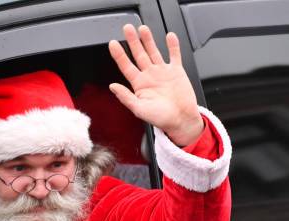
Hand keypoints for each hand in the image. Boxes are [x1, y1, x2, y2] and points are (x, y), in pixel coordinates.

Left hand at [108, 24, 203, 145]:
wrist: (181, 120)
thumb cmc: (160, 118)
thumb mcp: (139, 109)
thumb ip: (126, 97)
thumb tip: (112, 86)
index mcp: (139, 84)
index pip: (126, 66)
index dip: (119, 54)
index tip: (113, 44)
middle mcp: (149, 76)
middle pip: (139, 54)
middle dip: (132, 41)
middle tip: (127, 28)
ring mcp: (163, 72)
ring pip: (153, 52)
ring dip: (148, 40)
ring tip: (143, 28)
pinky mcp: (177, 72)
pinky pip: (174, 55)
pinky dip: (172, 46)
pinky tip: (169, 36)